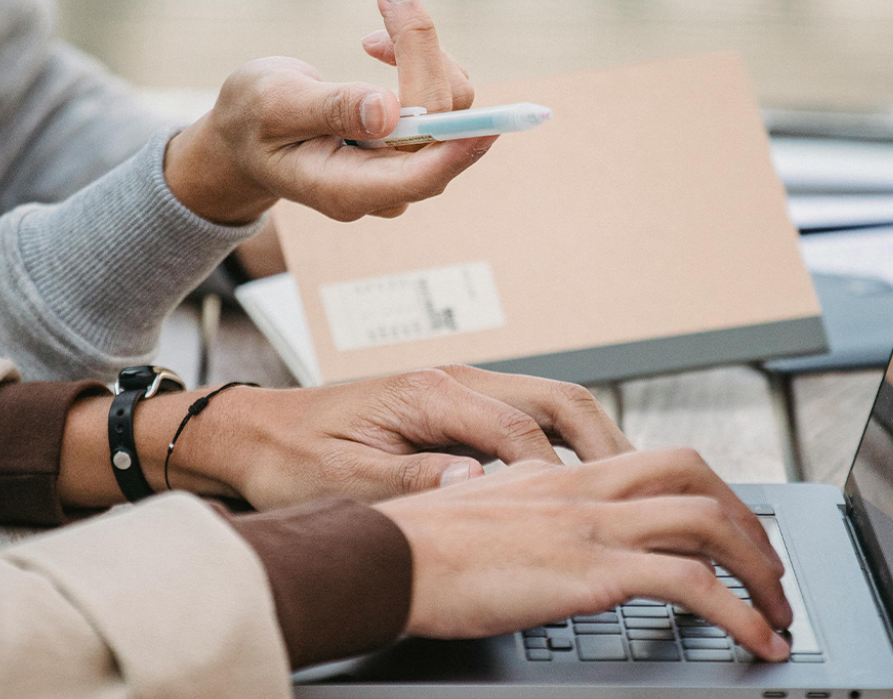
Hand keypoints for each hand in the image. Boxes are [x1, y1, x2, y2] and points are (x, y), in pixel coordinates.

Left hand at [57, 366, 631, 510]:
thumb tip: (478, 486)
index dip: (558, 474)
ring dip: (592, 441)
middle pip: (559, 399)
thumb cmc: (290, 457)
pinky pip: (527, 418)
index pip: (522, 429)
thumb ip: (415, 481)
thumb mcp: (346, 480)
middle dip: (606, 443)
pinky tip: (573, 482)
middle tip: (641, 490)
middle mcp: (454, 381)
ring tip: (623, 487)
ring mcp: (457, 391)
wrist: (251, 435)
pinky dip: (562, 446)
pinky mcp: (453, 408)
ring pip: (551, 404)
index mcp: (431, 393)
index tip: (584, 511)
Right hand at [163, 0, 495, 224]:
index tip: (487, 127)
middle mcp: (385, 187)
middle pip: (439, 127)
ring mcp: (402, 168)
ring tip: (374, 23)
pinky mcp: (413, 145)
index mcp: (346, 189)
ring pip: (449, 109)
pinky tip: (381, 46)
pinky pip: (442, 101)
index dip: (455, 150)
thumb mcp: (274, 105)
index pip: (417, 176)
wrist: (247, 136)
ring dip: (420, 52)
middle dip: (422, 53)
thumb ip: (330, 109)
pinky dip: (420, 60)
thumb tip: (387, 113)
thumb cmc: (252, 121)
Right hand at [374, 449, 794, 661]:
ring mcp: (593, 528)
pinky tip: (756, 642)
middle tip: (769, 570)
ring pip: (709, 525)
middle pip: (698, 479)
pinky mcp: (592, 573)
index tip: (729, 530)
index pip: (660, 462)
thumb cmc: (417, 544)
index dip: (709, 494)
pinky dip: (739, 613)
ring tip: (779, 615)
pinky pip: (691, 585)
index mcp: (563, 476)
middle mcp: (587, 491)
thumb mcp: (482, 508)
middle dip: (748, 524)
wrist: (385, 559)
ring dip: (760, 571)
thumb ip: (522, 507)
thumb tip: (536, 525)